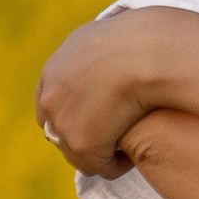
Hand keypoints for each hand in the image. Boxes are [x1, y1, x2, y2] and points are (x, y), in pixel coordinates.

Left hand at [35, 10, 177, 175]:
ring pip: (77, 151)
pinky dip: (114, 164)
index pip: (52, 103)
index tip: (102, 117)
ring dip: (101, 151)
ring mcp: (61, 120)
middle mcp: (50, 94)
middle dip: (83, 135)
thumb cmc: (143, 39)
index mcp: (55, 69)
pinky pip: (98, 165)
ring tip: (127, 148)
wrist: (148, 52)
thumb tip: (104, 46)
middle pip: (58, 131)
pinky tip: (133, 155)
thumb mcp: (108, 33)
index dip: (76, 113)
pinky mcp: (81, 142)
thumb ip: (96, 47)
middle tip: (115, 136)